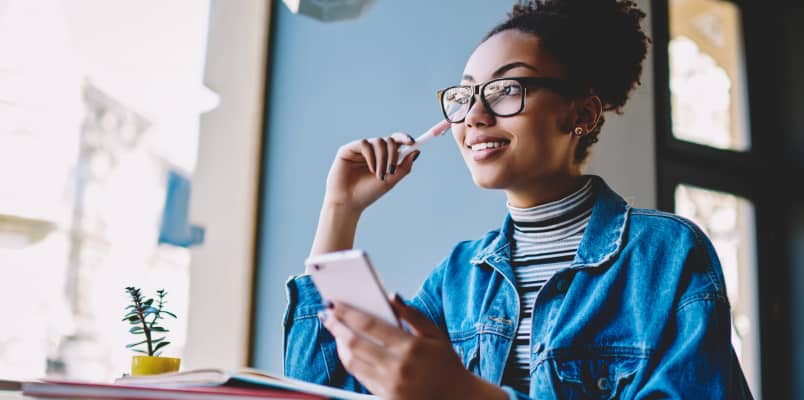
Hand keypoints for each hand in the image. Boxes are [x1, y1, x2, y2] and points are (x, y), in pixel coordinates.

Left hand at [320, 296, 506, 399]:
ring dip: (339, 345)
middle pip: (355, 343)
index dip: (349, 313)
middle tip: (326, 315)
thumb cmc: (446, 364)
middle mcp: (397, 366)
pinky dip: (350, 361)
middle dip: (337, 327)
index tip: (335, 303)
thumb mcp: (436, 335)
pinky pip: (360, 376)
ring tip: (335, 331)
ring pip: (352, 362)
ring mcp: (389, 385)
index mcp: (410, 347)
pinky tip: (347, 350)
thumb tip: (392, 296)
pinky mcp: (386, 397)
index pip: (370, 325)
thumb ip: (413, 314)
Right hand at [323, 133, 419, 212]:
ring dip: (383, 158)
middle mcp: (372, 151)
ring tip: (379, 175)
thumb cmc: (368, 193)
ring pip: (378, 141)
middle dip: (393, 154)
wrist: (348, 202)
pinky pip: (364, 143)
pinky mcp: (348, 149)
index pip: (395, 142)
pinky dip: (371, 156)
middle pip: (389, 140)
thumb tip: (417, 151)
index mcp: (382, 157)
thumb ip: (404, 167)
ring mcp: (360, 150)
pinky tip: (370, 169)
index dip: (404, 138)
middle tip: (391, 170)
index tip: (412, 143)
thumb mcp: (391, 181)